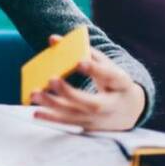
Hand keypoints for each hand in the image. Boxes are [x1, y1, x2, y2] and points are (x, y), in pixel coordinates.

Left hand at [29, 34, 145, 130]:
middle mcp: (111, 105)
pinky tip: (36, 113)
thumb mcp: (106, 64)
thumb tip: (52, 39)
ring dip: (53, 105)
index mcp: (120, 83)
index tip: (79, 62)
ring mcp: (100, 119)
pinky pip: (68, 124)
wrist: (130, 110)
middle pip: (91, 103)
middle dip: (70, 93)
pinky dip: (51, 119)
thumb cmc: (113, 81)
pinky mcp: (89, 126)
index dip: (95, 69)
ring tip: (35, 94)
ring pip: (75, 115)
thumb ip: (82, 50)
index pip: (109, 76)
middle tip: (51, 79)